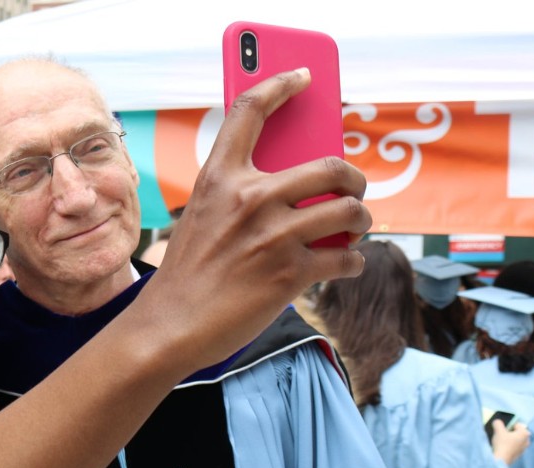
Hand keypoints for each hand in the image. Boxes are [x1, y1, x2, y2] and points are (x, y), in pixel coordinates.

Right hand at [136, 67, 371, 374]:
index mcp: (220, 178)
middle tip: (353, 192)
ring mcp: (272, 236)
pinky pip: (346, 258)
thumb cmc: (188, 273)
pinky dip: (352, 263)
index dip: (281, 83)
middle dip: (355, 181)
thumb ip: (238, 193)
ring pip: (349, 211)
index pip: (251, 110)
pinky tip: (344, 265)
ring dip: (361, 222)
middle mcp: (249, 198)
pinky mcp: (290, 274)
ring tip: (354, 228)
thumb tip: (299, 186)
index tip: (304, 76)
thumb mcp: (203, 216)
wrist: (171, 325)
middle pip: (330, 166)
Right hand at [491, 419, 529, 465]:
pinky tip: (503, 448)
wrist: (501, 460)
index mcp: (524, 433)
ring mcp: (524, 449)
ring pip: (516, 440)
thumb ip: (498, 423)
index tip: (502, 429)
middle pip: (517, 432)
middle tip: (502, 435)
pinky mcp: (519, 455)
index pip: (516, 424)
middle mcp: (527, 440)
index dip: (508, 425)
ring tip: (501, 442)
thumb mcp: (498, 431)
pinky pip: (515, 447)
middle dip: (510, 432)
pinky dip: (510, 446)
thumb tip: (497, 422)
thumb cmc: (502, 444)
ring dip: (510, 439)